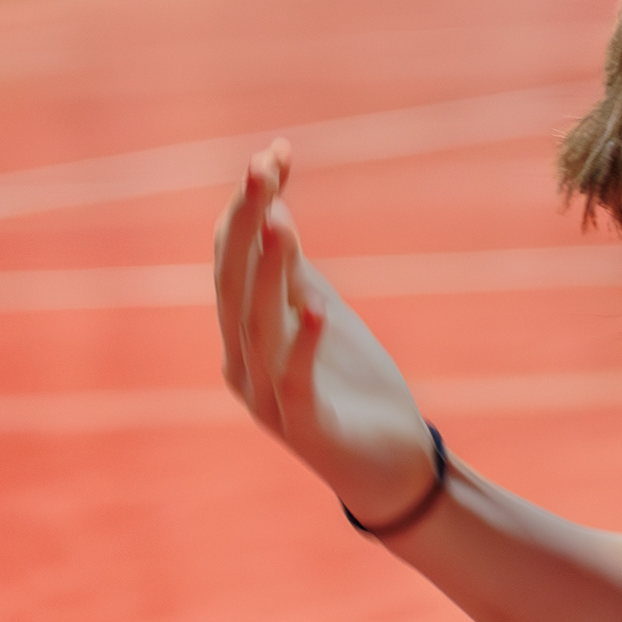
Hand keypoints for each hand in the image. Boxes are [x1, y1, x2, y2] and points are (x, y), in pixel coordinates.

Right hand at [212, 146, 439, 528]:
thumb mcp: (322, 319)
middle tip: (261, 167)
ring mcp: (267, 398)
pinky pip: (295, 381)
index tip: (274, 152)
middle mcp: (242, 361)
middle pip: (234, 282)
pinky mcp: (304, 429)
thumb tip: (275, 213)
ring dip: (270, 271)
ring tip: (284, 220)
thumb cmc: (352, 389)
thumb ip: (295, 276)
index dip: (246, 205)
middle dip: (246, 222)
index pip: (233, 257)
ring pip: (258, 325)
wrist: (388, 470)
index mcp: (243, 332)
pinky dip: (303, 344)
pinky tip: (318, 309)